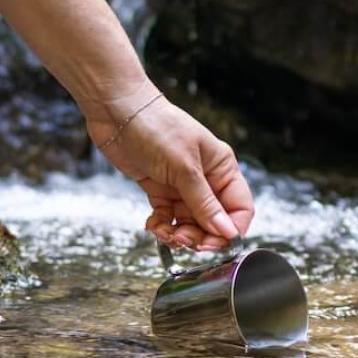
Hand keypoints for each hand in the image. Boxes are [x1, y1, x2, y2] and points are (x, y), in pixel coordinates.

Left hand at [89, 92, 253, 250]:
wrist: (118, 113)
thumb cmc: (156, 126)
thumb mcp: (184, 167)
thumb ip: (204, 203)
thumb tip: (227, 232)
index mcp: (222, 168)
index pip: (239, 208)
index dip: (230, 230)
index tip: (214, 244)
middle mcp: (206, 178)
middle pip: (214, 221)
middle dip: (200, 236)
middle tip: (183, 240)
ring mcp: (182, 185)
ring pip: (190, 223)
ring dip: (178, 234)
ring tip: (164, 232)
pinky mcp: (160, 189)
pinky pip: (168, 218)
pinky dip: (162, 226)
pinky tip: (154, 224)